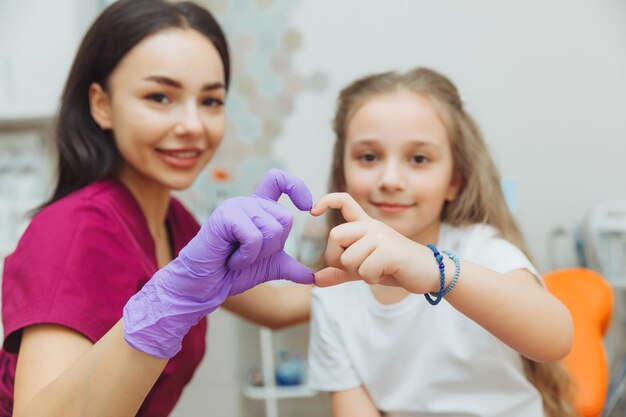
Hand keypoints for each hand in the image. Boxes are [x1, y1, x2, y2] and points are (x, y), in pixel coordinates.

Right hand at [123, 169, 313, 357]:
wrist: (205, 286)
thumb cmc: (232, 272)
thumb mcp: (269, 268)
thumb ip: (291, 267)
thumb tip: (313, 276)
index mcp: (259, 208)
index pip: (280, 181)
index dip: (298, 188)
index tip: (309, 208)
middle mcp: (248, 203)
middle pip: (285, 218)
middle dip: (273, 246)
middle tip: (249, 254)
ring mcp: (236, 207)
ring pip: (272, 229)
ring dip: (258, 254)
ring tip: (238, 257)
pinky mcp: (225, 217)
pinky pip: (254, 236)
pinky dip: (246, 256)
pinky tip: (231, 260)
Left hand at [311, 192, 438, 292]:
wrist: (430, 272)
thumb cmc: (396, 268)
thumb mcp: (364, 269)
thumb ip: (340, 272)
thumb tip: (315, 280)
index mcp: (365, 225)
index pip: (344, 201)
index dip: (326, 201)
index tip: (312, 211)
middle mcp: (371, 226)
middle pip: (335, 235)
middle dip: (336, 258)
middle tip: (354, 268)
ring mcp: (381, 236)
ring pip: (348, 258)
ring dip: (359, 272)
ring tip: (377, 270)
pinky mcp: (389, 250)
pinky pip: (364, 270)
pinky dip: (372, 278)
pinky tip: (387, 273)